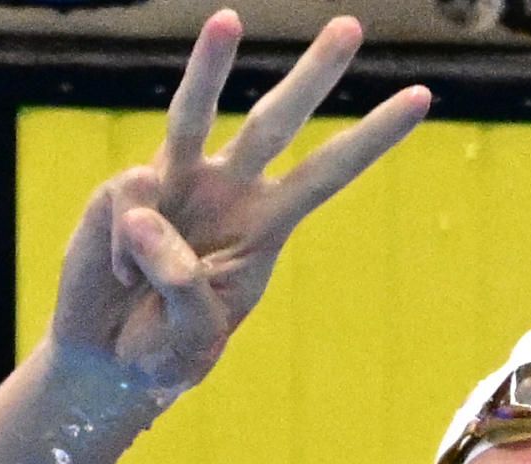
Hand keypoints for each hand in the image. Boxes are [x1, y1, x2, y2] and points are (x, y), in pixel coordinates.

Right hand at [49, 10, 429, 392]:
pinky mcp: (124, 191)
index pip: (328, 172)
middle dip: (314, 74)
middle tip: (351, 25)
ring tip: (230, 20)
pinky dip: (126, 249)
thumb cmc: (166, 352)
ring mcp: (176, 183)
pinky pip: (131, 203)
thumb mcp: (194, 338)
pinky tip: (121, 276)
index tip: (421, 96)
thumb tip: (144, 220)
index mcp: (268, 225)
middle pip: (275, 121)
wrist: (109, 363)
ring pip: (194, 111)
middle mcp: (229, 191)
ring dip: (212, 64)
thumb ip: (183, 285)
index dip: (372, 136)